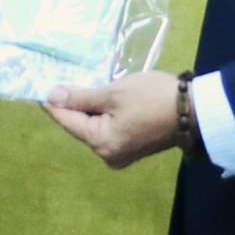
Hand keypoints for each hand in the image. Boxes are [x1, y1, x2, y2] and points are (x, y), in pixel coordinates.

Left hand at [42, 71, 178, 168]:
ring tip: (81, 85)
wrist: (195, 111)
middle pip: (80, 125)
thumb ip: (81, 97)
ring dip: (89, 108)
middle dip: (72, 104)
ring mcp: (121, 154)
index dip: (52, 102)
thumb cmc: (152, 98)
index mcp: (101, 143)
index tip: (39, 86)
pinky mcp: (132, 148)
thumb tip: (52, 96)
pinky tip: (102, 98)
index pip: (66, 120)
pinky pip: (108, 129)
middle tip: (60, 79)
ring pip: (94, 127)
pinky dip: (104, 114)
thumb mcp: (114, 93)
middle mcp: (107, 155)